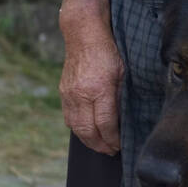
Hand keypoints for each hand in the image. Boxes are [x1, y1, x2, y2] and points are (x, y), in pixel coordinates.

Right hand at [59, 15, 124, 153]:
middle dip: (100, 145)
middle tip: (111, 152)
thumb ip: (122, 96)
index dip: (113, 139)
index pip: (105, 124)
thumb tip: (124, 119)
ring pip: (76, 128)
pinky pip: (69, 118)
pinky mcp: (63, 92)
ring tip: (100, 147)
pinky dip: (78, 129)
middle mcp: (81, 94)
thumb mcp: (123, 72)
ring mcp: (69, 94)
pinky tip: (88, 133)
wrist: (83, 34)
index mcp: (99, 89)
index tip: (120, 145)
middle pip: (88, 131)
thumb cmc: (108, 51)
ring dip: (88, 141)